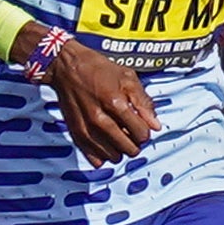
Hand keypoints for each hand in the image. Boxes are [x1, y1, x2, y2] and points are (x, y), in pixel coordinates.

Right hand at [32, 34, 158, 164]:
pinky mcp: (75, 133)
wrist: (67, 67)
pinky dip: (103, 156)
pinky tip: (106, 147)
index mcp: (115, 103)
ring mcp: (86, 128)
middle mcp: (99, 119)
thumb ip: (144, 103)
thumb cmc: (99, 69)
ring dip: (120, 150)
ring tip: (119, 138)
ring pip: (112, 156)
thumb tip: (156, 126)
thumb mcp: (128, 78)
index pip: (141, 133)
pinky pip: (93, 157)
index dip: (145, 132)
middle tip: (131, 134)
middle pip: (128, 148)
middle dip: (135, 144)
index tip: (141, 126)